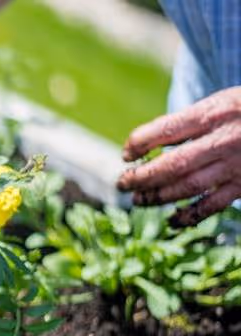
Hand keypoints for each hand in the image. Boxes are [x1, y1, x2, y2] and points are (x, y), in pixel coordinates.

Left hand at [117, 87, 240, 225]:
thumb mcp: (225, 101)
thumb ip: (194, 121)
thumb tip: (151, 143)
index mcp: (214, 112)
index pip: (164, 131)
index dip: (138, 144)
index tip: (125, 154)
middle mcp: (223, 139)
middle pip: (171, 164)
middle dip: (141, 177)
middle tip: (122, 184)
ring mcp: (235, 165)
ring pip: (187, 187)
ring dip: (158, 197)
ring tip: (138, 200)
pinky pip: (213, 205)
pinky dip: (189, 216)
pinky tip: (172, 220)